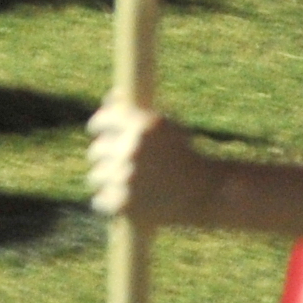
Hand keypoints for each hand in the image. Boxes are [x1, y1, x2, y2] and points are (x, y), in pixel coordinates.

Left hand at [86, 104, 220, 226]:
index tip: (100, 132)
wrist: (206, 192)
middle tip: (118, 161)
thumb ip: (137, 110)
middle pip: (96, 150)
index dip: (100, 127)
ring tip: (123, 182)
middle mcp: (132, 149)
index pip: (102, 121)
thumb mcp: (167, 125)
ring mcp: (126, 177)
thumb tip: (109, 98)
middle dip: (106, 155)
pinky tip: (123, 200)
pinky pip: (100, 200)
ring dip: (106, 179)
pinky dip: (109, 201)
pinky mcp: (123, 203)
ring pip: (96, 176)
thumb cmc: (186, 155)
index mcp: (143, 124)